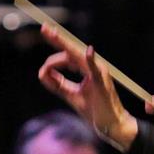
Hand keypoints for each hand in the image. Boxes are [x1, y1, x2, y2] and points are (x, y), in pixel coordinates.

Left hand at [36, 24, 137, 150]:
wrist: (111, 125)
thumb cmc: (95, 110)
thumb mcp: (71, 95)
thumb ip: (57, 84)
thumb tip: (42, 73)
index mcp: (87, 69)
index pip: (68, 55)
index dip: (55, 50)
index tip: (44, 48)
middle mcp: (94, 67)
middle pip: (72, 51)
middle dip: (58, 39)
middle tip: (44, 28)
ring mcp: (99, 74)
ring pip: (79, 56)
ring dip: (66, 45)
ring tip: (55, 34)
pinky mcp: (103, 83)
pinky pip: (96, 70)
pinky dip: (91, 60)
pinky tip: (88, 52)